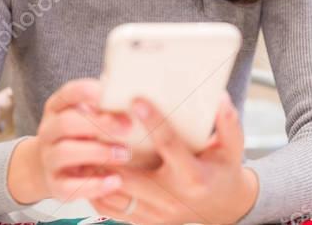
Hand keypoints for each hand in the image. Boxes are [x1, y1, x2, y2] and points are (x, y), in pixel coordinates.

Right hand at [8, 78, 134, 203]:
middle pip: (66, 123)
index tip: (109, 94)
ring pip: (66, 152)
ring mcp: (49, 159)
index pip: (67, 94)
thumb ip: (103, 107)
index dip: (87, 92)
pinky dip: (94, 185)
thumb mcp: (86, 116)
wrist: (48, 167)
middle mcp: (48, 131)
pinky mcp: (55, 185)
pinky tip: (115, 181)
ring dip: (98, 152)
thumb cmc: (79, 135)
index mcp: (57, 108)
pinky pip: (70, 187)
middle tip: (128, 127)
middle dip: (98, 124)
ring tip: (124, 154)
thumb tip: (136, 98)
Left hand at [91, 93, 258, 224]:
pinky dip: (95, 188)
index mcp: (193, 176)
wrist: (224, 209)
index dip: (153, 122)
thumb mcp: (233, 148)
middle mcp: (171, 198)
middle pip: (130, 173)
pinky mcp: (144, 221)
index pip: (169, 145)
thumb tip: (219, 98)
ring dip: (94, 168)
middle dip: (106, 147)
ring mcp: (155, 213)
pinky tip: (83, 168)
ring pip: (115, 192)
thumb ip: (228, 123)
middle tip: (87, 117)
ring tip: (77, 139)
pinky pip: (112, 209)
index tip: (136, 100)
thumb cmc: (224, 172)